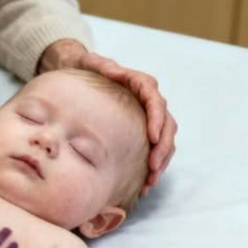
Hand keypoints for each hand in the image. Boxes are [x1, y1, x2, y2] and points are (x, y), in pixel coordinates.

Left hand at [38, 39, 177, 194]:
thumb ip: (103, 65)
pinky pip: (154, 149)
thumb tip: (114, 71)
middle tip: (152, 168)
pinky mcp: (143, 129)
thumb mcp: (92, 63)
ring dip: (161, 161)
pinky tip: (144, 183)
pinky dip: (153, 165)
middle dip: (162, 148)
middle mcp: (149, 100)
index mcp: (141, 84)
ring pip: (164, 140)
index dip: (156, 120)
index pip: (155, 102)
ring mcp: (148, 116)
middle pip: (165, 124)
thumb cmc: (87, 68)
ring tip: (150, 182)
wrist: (81, 71)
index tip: (152, 137)